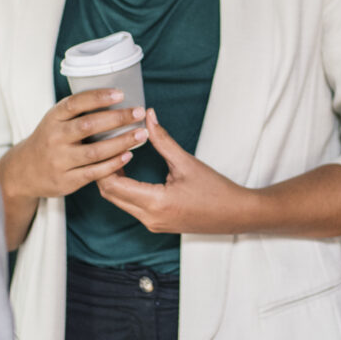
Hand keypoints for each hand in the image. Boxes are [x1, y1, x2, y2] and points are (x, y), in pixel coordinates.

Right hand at [0, 90, 148, 205]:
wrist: (24, 171)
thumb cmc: (50, 139)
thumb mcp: (55, 120)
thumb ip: (78, 111)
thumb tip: (117, 97)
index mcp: (53, 118)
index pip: (75, 103)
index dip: (98, 97)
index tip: (121, 93)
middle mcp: (55, 137)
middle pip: (88, 126)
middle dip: (117, 118)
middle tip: (139, 112)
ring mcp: (59, 160)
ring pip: (94, 151)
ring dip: (121, 142)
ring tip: (141, 134)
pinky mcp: (66, 180)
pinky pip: (94, 172)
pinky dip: (113, 164)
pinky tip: (128, 155)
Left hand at [96, 109, 254, 233]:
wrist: (236, 214)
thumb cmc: (215, 190)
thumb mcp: (186, 162)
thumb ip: (162, 139)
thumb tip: (147, 115)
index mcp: (155, 202)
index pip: (112, 185)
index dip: (104, 163)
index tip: (106, 143)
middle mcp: (149, 217)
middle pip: (110, 195)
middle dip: (104, 170)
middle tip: (107, 146)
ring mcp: (152, 223)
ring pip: (119, 202)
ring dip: (114, 181)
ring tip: (117, 156)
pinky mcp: (157, 224)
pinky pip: (131, 207)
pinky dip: (125, 190)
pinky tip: (131, 172)